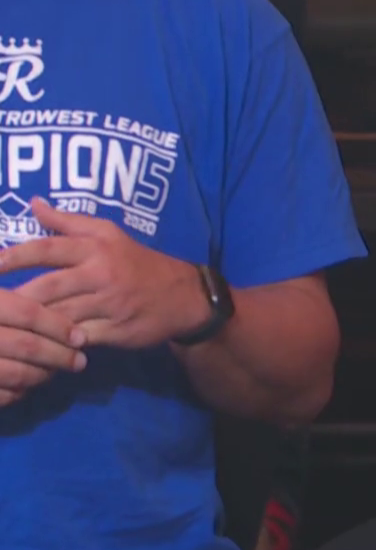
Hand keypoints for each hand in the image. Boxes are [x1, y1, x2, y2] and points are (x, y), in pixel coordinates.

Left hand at [0, 198, 205, 348]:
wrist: (184, 297)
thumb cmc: (137, 262)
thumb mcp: (109, 234)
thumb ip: (68, 221)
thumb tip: (33, 204)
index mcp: (95, 249)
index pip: (47, 249)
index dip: (14, 257)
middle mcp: (101, 275)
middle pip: (48, 287)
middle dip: (15, 296)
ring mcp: (109, 306)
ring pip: (60, 316)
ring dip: (30, 323)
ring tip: (5, 325)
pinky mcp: (115, 331)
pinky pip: (78, 339)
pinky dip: (55, 343)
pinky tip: (35, 345)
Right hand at [0, 285, 86, 405]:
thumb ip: (17, 298)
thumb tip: (57, 305)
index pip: (28, 312)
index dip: (58, 325)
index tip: (81, 337)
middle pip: (28, 345)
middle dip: (59, 355)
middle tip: (80, 362)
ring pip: (18, 373)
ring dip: (44, 374)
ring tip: (56, 371)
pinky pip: (4, 394)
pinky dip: (20, 391)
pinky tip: (30, 384)